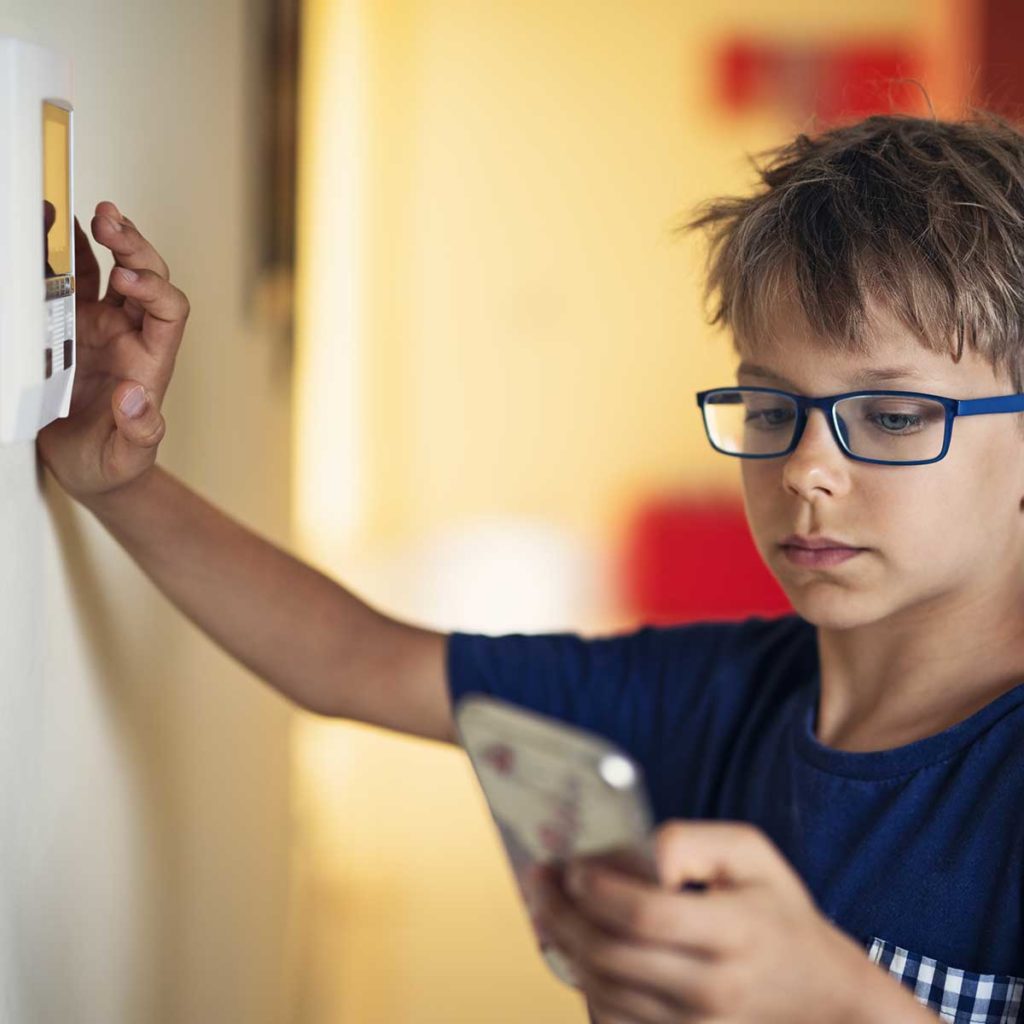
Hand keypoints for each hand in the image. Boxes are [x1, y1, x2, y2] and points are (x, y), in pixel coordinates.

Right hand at [36, 201, 189, 502]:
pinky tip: (63, 229)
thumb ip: (139, 432)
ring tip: (96, 212)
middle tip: (109, 221)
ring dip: (106, 240)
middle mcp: (132, 337)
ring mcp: (103, 329)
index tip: (125, 279)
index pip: (169, 311)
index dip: (153, 289)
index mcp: (152, 361)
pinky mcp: (73, 328)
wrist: (89, 469)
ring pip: (112, 271)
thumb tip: (137, 398)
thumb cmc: (114, 464)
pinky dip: (71, 254)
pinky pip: (76, 282)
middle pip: (147, 278)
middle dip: (132, 247)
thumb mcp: (127, 457)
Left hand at [527, 821, 927, 1023]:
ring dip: (563, 947)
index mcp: (738, 932)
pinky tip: (572, 948)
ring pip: (604, 992)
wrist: (820, 995)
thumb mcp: (751, 855)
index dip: (599, 889)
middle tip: (538, 880)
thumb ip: (691, 842)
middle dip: (562, 914)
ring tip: (545, 907)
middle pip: (613, 956)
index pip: (648, 915)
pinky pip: (612, 1020)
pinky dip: (583, 984)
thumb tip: (637, 856)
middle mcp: (716, 988)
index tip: (571, 864)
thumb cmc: (777, 912)